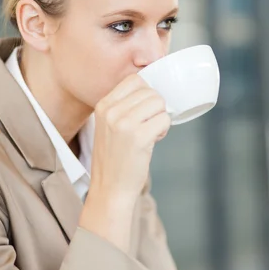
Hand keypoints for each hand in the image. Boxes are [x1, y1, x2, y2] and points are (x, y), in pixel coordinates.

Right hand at [79, 74, 170, 251]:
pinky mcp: (139, 137)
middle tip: (149, 126)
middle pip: (150, 92)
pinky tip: (154, 140)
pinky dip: (164, 129)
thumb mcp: (109, 126)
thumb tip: (153, 92)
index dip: (147, 93)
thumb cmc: (115, 159)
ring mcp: (124, 123)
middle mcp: (112, 111)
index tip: (145, 110)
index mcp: (103, 105)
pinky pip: (164, 120)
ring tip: (151, 133)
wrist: (109, 189)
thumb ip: (124, 107)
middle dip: (156, 108)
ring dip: (161, 118)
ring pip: (159, 103)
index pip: (134, 80)